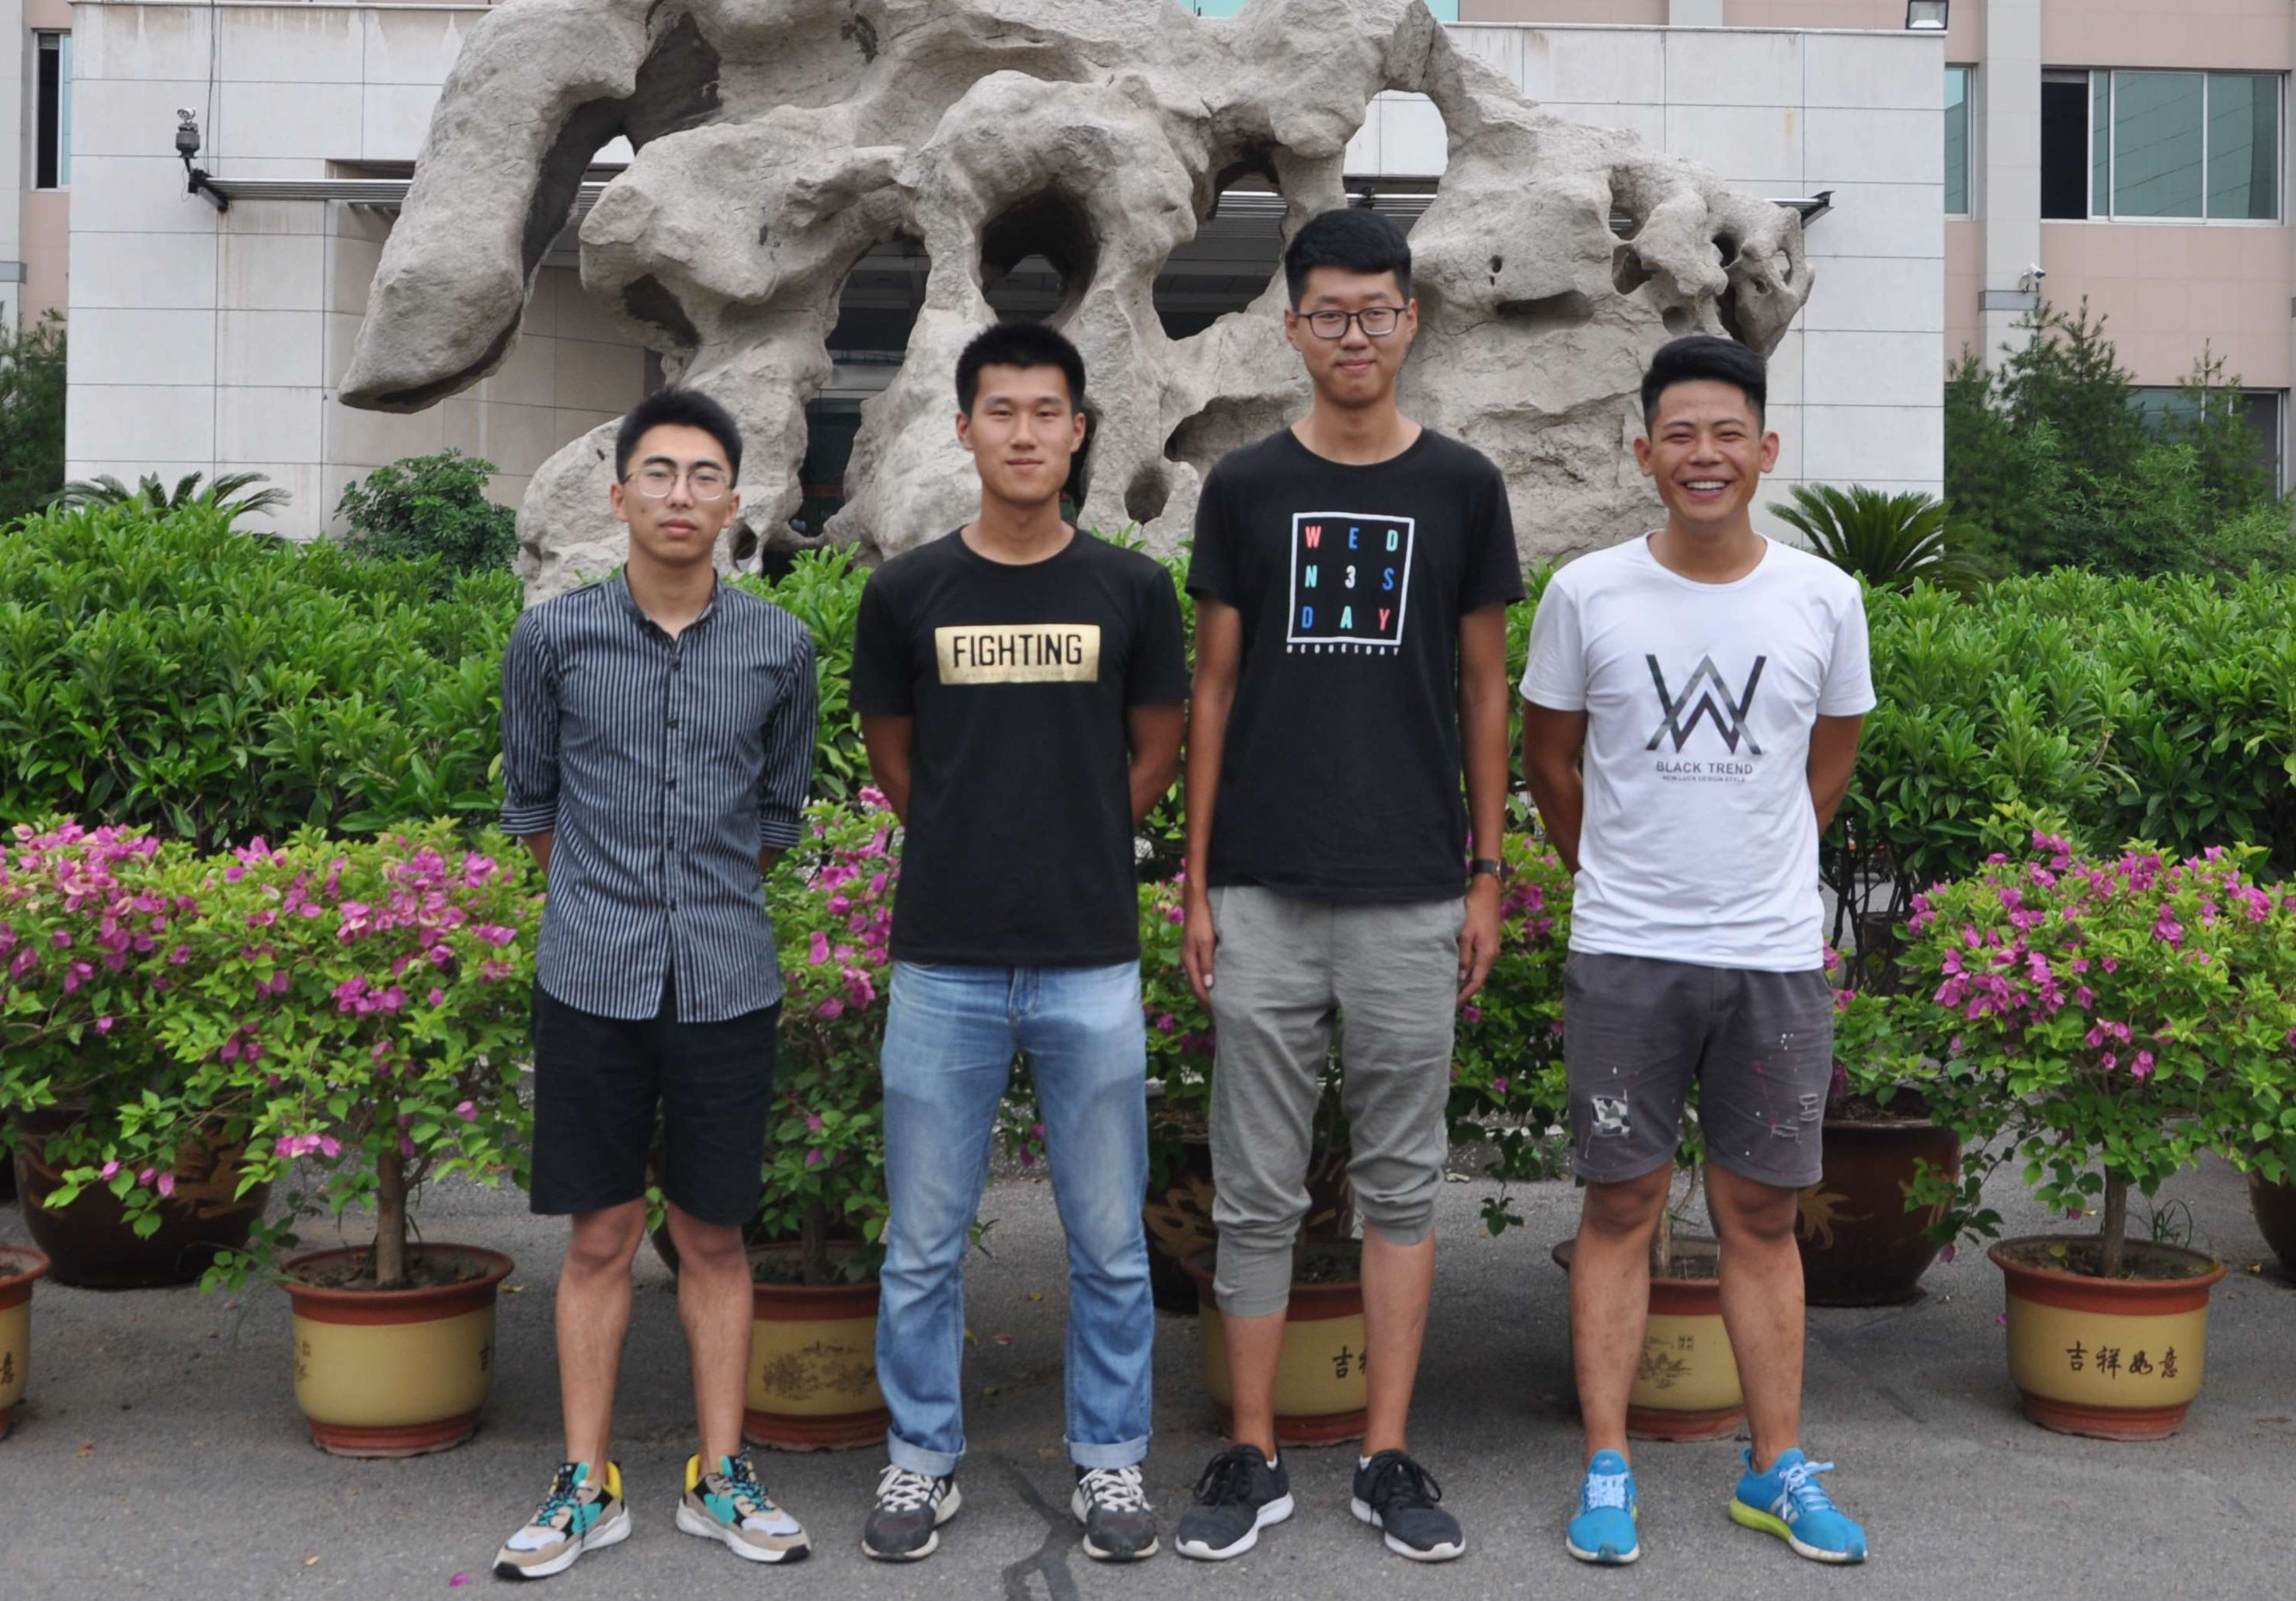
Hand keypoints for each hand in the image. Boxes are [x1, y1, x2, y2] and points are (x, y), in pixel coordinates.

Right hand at [1182, 895, 1218, 1006]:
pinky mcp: (1194, 951)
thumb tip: (1208, 986)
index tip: (1216, 1013)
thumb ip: (1207, 964)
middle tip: (1217, 1013)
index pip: (1197, 988)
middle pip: (1195, 986)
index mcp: (1189, 961)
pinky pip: (1199, 971)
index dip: (1206, 1002)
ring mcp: (1190, 956)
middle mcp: (1188, 961)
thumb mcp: (1207, 943)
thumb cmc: (1203, 922)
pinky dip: (1206, 980)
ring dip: (1205, 991)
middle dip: (1205, 1000)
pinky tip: (1214, 982)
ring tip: (1217, 1001)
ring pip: (1197, 979)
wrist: (1196, 904)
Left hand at [1458, 876, 1500, 1001]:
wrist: (1488, 892)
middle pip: (1479, 979)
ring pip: (1479, 971)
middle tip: (1451, 1003)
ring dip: (1468, 982)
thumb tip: (1460, 977)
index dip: (1465, 995)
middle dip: (1466, 991)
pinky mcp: (1489, 943)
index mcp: (1487, 954)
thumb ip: (1463, 956)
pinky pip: (1480, 963)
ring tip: (1454, 991)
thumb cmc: (1474, 910)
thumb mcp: (1465, 934)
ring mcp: (1492, 949)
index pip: (1476, 982)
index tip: (1454, 1005)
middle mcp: (1492, 954)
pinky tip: (1460, 973)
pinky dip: (1470, 971)